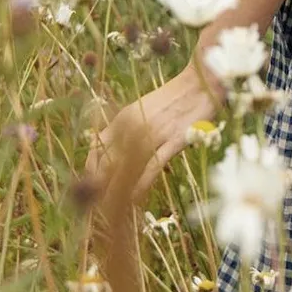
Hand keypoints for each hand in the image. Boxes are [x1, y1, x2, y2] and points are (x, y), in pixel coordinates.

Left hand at [86, 64, 223, 203]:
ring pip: (128, 167)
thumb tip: (116, 149)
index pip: (97, 147)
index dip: (90, 169)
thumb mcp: (143, 109)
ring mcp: (155, 133)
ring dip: (117, 190)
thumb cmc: (174, 97)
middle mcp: (135, 125)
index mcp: (125, 117)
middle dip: (100, 185)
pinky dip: (141, 184)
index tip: (89, 186)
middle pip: (108, 161)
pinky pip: (153, 167)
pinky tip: (134, 198)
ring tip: (111, 209)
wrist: (201, 82)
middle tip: (97, 205)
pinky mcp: (174, 140)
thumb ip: (129, 127)